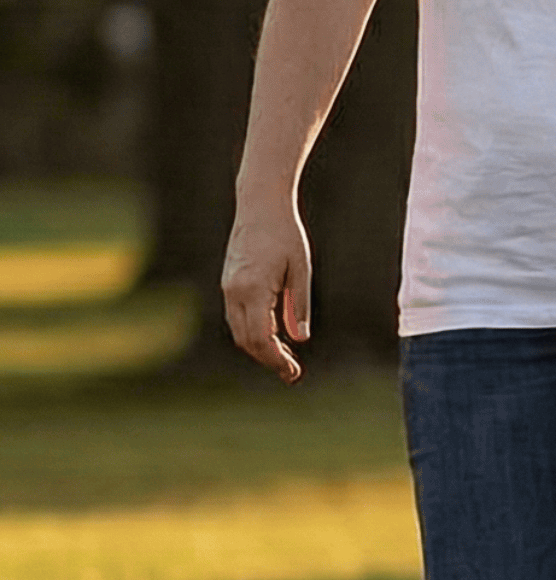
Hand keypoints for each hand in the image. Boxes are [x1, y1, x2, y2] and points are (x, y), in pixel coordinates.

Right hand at [222, 203, 311, 383]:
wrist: (260, 206)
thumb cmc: (286, 233)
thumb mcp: (302, 269)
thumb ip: (299, 305)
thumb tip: (300, 338)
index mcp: (254, 289)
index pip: (261, 339)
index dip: (276, 360)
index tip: (293, 373)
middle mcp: (234, 292)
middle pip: (247, 340)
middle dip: (268, 359)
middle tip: (292, 372)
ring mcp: (228, 288)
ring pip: (239, 330)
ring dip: (260, 347)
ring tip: (285, 357)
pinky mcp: (228, 283)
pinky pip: (238, 317)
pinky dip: (254, 331)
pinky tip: (274, 334)